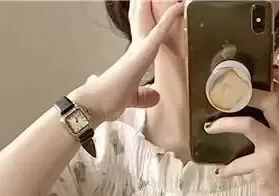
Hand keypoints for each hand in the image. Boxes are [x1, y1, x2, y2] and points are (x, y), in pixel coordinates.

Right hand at [71, 0, 183, 124]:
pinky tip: (178, 8)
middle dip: (144, 5)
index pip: (143, 34)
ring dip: (150, 4)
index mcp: (134, 59)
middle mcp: (136, 50)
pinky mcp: (144, 51)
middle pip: (142, 19)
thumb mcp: (133, 98)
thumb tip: (155, 96)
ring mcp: (139, 48)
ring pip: (149, 19)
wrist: (99, 103)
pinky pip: (160, 31)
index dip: (148, 19)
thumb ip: (144, 96)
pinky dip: (170, 19)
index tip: (151, 7)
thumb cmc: (109, 100)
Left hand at [205, 67, 278, 195]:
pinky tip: (220, 171)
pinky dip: (228, 167)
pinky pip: (240, 161)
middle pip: (271, 100)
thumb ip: (271, 128)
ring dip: (226, 123)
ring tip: (210, 127)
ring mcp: (277, 147)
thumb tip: (243, 111)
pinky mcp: (265, 165)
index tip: (271, 66)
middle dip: (247, 92)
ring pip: (249, 124)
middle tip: (226, 92)